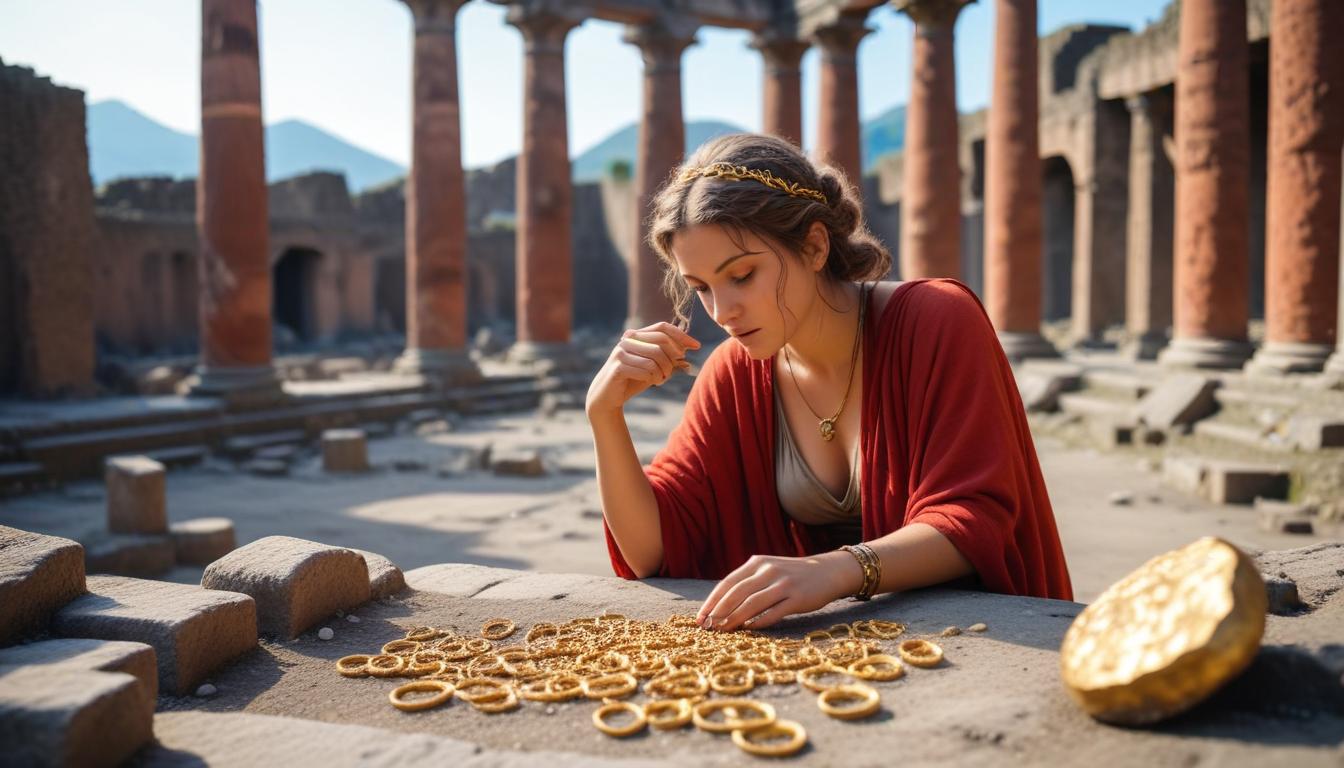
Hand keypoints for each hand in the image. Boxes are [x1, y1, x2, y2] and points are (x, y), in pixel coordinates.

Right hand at [585, 322, 699, 415]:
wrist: (608, 397)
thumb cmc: (633, 379)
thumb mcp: (654, 366)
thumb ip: (668, 356)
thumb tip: (690, 346)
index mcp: (636, 335)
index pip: (662, 327)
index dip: (681, 335)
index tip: (697, 346)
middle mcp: (627, 339)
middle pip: (661, 342)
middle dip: (672, 359)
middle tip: (671, 373)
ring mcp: (621, 351)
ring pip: (656, 357)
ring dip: (663, 372)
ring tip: (659, 379)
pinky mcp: (619, 366)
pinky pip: (647, 369)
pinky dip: (653, 378)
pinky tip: (650, 382)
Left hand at [695, 552, 861, 631]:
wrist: (827, 572)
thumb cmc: (791, 575)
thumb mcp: (768, 570)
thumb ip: (747, 582)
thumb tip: (719, 606)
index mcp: (757, 562)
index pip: (728, 583)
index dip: (712, 601)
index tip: (700, 618)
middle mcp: (768, 571)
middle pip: (737, 593)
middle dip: (719, 612)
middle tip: (708, 628)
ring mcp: (784, 584)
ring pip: (752, 604)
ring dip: (734, 619)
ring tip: (723, 631)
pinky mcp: (798, 598)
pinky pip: (773, 612)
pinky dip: (758, 622)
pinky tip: (748, 630)